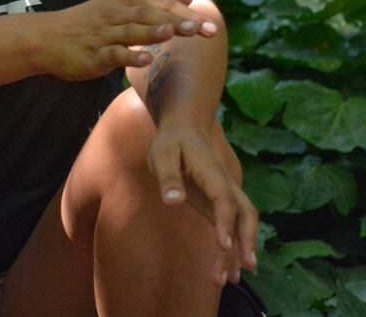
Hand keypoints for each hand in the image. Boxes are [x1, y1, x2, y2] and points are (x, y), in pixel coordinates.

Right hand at [32, 0, 217, 80]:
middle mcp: (115, 14)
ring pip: (131, 31)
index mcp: (123, 1)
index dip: (184, 13)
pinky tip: (145, 60)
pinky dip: (129, 56)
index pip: (159, 3)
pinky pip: (113, 54)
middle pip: (149, 15)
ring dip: (153, 32)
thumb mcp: (120, 6)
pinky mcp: (93, 54)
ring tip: (175, 34)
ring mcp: (104, 34)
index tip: (211, 25)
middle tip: (203, 28)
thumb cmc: (88, 23)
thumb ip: (154, 1)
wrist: (47, 37)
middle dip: (176, 21)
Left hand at [148, 123, 258, 285]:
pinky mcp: (219, 204)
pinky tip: (228, 269)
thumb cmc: (172, 142)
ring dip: (240, 250)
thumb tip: (173, 201)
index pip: (224, 201)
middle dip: (245, 242)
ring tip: (231, 279)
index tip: (224, 246)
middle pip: (246, 215)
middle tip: (239, 270)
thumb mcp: (163, 154)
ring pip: (243, 224)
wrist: (186, 129)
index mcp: (213, 173)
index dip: (226, 223)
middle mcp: (226, 186)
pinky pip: (232, 227)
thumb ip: (169, 177)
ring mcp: (226, 195)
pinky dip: (232, 247)